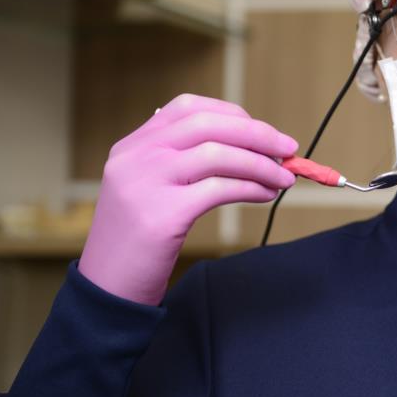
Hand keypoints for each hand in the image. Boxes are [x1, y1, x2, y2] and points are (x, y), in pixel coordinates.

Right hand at [78, 94, 298, 305]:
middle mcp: (135, 157)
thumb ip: (182, 163)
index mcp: (132, 146)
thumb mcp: (149, 189)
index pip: (187, 108)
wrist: (108, 288)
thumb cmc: (139, 241)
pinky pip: (220, 189)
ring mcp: (146, 183)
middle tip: (288, 148)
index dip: (232, 114)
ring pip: (218, 154)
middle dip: (257, 133)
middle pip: (207, 125)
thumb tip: (249, 147)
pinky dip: (252, 188)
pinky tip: (267, 195)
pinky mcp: (162, 214)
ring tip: (284, 178)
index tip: (263, 130)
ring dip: (262, 164)